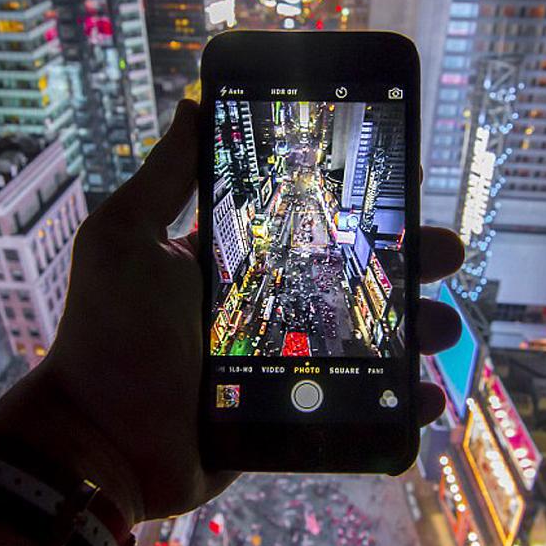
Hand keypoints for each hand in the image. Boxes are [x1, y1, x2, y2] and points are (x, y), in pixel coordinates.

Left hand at [0, 100, 464, 522]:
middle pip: (352, 278)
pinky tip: (427, 393)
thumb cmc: (109, 335)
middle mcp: (264, 309)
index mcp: (233, 263)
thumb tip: (194, 103)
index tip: (403, 181)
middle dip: (405, 262)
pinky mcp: (292, 418)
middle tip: (445, 250)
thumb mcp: (125, 239)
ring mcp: (282, 367)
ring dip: (414, 330)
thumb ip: (164, 177)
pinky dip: (398, 404)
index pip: (309, 224)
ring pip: (368, 342)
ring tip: (443, 324)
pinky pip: (357, 408)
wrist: (100, 442)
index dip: (358, 207)